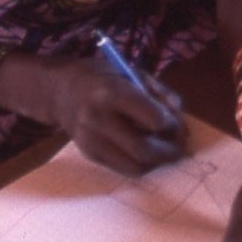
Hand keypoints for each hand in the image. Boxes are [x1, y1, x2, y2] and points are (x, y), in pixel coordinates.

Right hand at [35, 60, 187, 174]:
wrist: (60, 90)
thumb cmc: (102, 76)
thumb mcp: (133, 72)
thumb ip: (161, 93)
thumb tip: (181, 120)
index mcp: (111, 93)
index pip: (153, 120)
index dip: (172, 124)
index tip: (175, 122)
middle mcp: (98, 119)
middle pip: (144, 150)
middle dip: (169, 151)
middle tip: (180, 146)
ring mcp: (91, 141)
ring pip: (135, 167)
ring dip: (157, 162)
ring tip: (164, 150)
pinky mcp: (89, 155)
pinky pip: (123, 169)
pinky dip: (140, 163)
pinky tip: (144, 149)